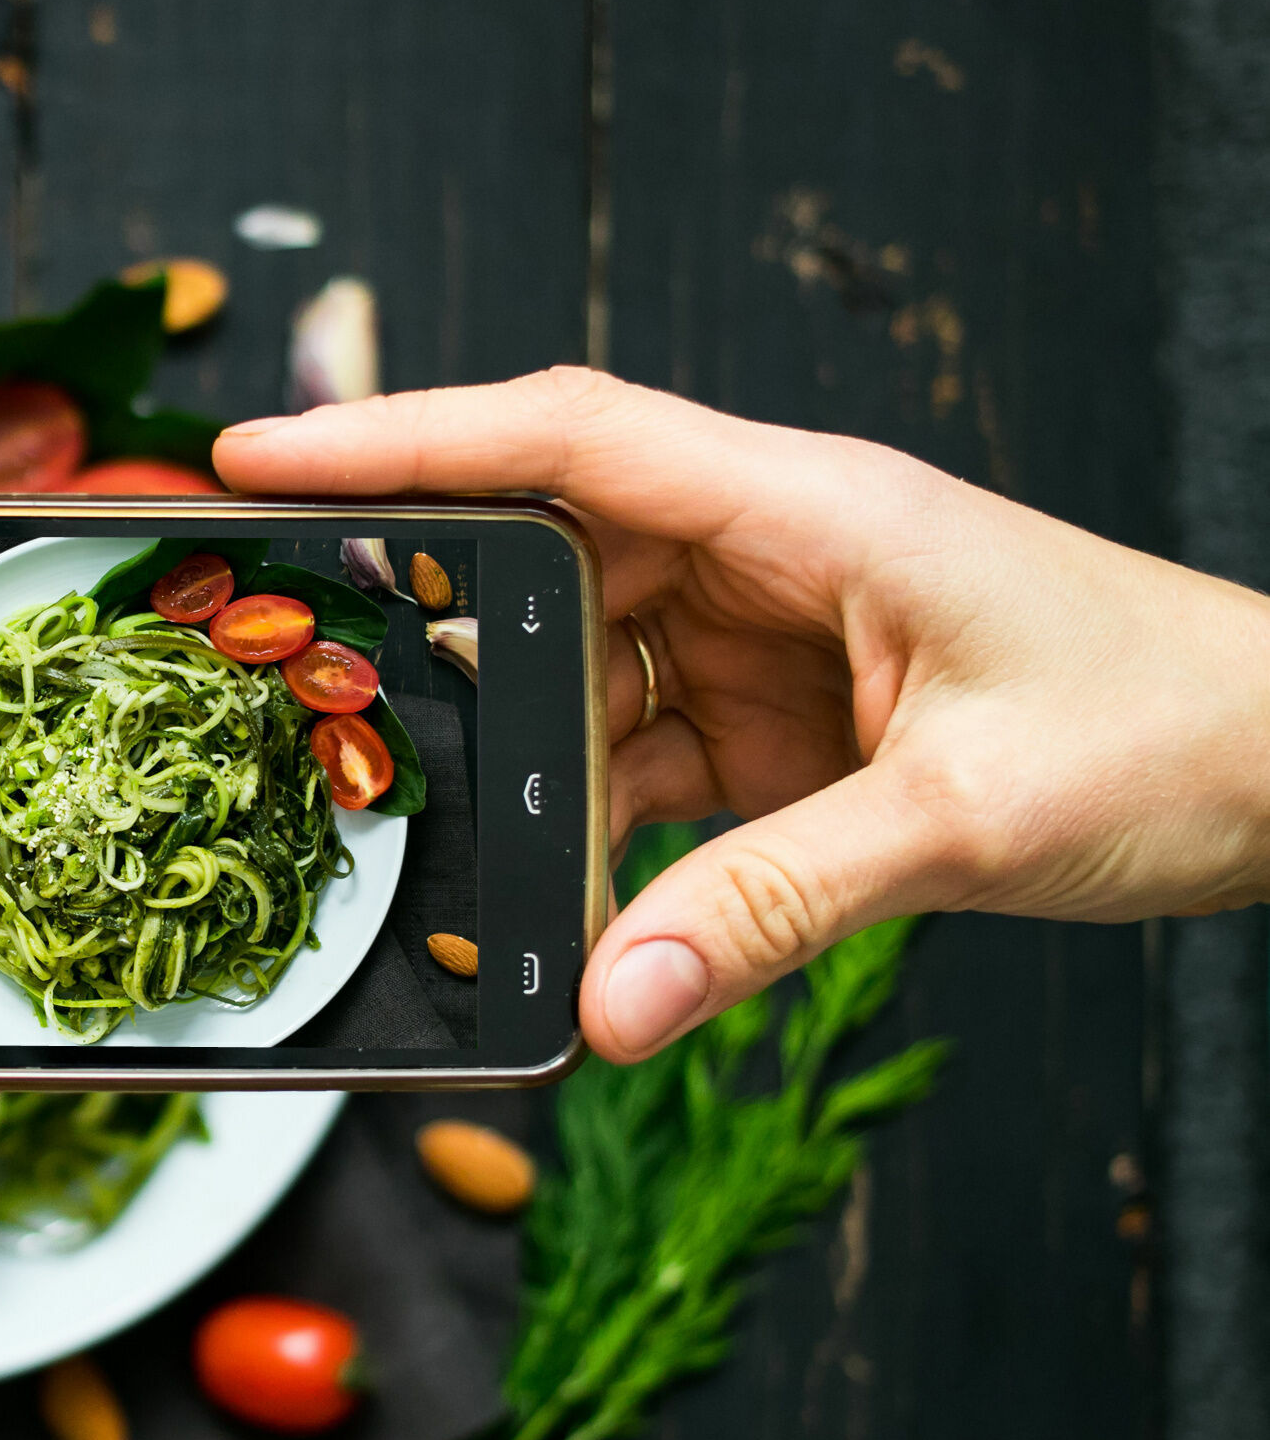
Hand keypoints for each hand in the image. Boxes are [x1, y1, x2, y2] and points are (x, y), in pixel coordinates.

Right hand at [215, 369, 1269, 1059]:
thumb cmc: (1183, 729)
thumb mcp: (969, 815)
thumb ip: (778, 906)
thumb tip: (611, 1003)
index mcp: (811, 510)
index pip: (565, 437)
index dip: (402, 436)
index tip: (261, 454)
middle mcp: (770, 558)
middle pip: (542, 550)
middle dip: (419, 606)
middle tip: (290, 661)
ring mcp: (770, 641)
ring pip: (578, 673)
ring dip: (517, 755)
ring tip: (436, 822)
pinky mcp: (783, 726)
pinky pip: (641, 765)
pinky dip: (597, 836)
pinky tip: (574, 903)